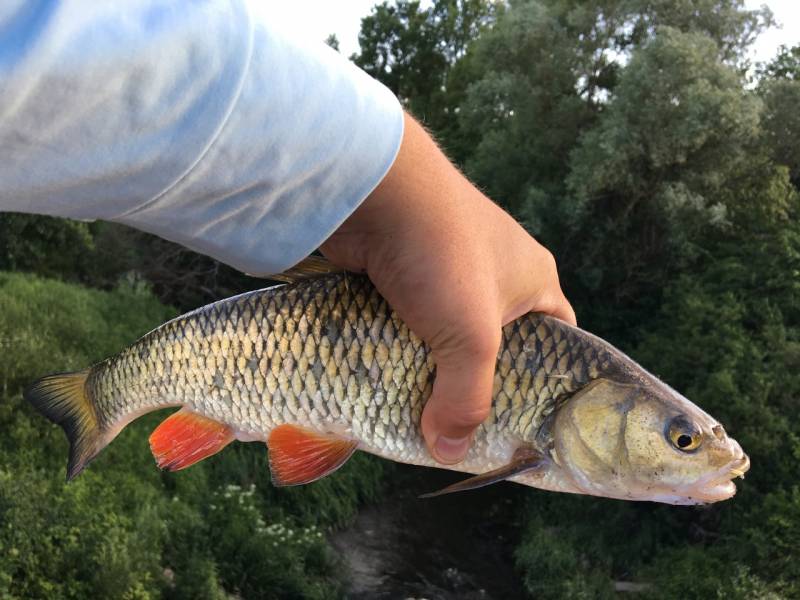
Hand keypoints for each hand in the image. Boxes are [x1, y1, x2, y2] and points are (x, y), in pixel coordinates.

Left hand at [320, 113, 575, 464]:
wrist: (372, 189)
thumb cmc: (441, 254)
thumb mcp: (470, 337)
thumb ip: (465, 399)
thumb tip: (448, 450)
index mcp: (532, 280)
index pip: (555, 342)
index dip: (543, 384)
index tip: (521, 420)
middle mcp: (494, 272)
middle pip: (495, 345)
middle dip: (475, 383)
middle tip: (461, 424)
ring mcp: (445, 270)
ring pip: (445, 335)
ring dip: (432, 366)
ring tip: (419, 403)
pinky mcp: (404, 271)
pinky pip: (409, 320)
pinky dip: (400, 345)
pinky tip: (386, 369)